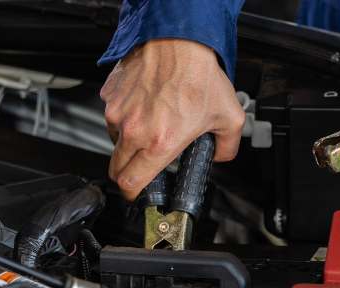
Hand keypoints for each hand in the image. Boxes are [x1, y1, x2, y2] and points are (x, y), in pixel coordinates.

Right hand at [100, 39, 244, 200]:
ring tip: (151, 123)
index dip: (132, 194)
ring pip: (114, 140)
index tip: (137, 193)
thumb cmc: (198, 74)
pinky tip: (144, 104)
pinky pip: (112, 114)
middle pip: (116, 168)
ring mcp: (118, 112)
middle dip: (126, 173)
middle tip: (141, 167)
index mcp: (160, 143)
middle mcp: (134, 130)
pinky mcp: (110, 95)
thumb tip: (221, 155)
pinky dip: (125, 115)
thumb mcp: (229, 117)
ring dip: (128, 141)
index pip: (131, 183)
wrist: (178, 40)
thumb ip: (227, 146)